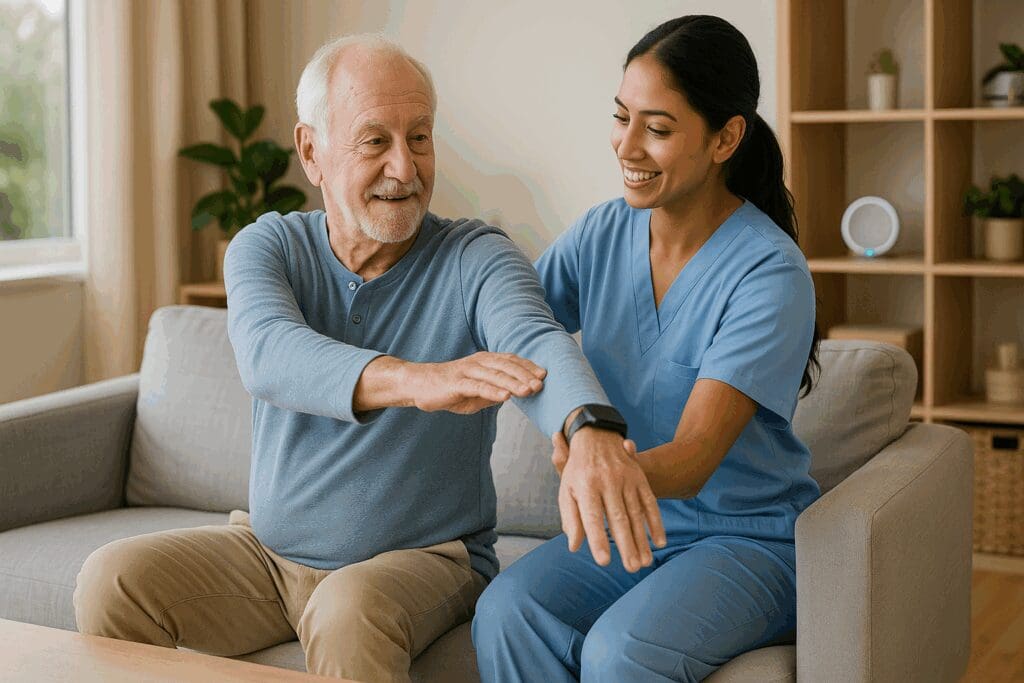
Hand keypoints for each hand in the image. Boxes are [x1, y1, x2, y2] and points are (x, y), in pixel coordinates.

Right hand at [405, 352, 545, 413]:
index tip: (544, 375)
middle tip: (541, 385)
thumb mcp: (476, 392)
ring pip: (495, 375)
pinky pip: (478, 386)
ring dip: (514, 383)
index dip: (528, 367)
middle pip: (507, 366)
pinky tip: (505, 397)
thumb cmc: (450, 389)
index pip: (511, 361)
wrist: (419, 385)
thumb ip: (494, 392)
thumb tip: (512, 395)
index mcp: (485, 361)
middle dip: (525, 375)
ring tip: (529, 391)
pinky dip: (493, 391)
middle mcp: (479, 362)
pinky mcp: (457, 383)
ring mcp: (468, 371)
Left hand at [556, 428, 666, 572]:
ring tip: (644, 562)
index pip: (592, 517)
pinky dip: (656, 523)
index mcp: (585, 486)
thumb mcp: (566, 491)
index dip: (598, 539)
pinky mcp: (639, 478)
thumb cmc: (578, 471)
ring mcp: (625, 479)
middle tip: (631, 569)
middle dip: (626, 545)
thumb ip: (570, 519)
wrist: (596, 436)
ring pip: (636, 514)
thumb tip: (574, 546)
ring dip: (642, 539)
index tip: (604, 561)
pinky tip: (659, 542)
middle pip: (618, 518)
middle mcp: (607, 481)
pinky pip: (650, 502)